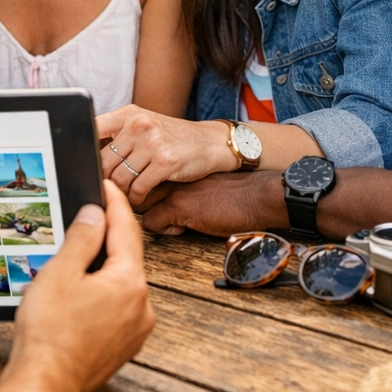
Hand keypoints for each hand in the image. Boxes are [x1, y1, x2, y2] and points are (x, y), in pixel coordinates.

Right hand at [8, 182, 154, 391]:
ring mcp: (134, 331)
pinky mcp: (122, 348)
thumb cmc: (50, 334)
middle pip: (126, 258)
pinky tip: (76, 298)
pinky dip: (100, 297)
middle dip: (106, 238)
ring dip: (101, 271)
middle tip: (84, 219)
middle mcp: (141, 307)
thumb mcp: (61, 273)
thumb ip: (82, 239)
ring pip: (120, 286)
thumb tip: (95, 215)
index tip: (106, 186)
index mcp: (129, 283)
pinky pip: (115, 310)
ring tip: (71, 263)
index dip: (114, 203)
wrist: (46, 385)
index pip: (126, 230)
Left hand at [96, 104, 234, 204]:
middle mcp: (139, 124)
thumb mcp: (145, 126)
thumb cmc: (174, 138)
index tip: (82, 166)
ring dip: (121, 193)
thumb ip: (119, 135)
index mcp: (129, 114)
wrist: (210, 142)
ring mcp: (153, 142)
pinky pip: (138, 188)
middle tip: (109, 189)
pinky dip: (136, 198)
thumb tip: (86, 156)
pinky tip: (140, 197)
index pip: (92, 129)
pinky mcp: (166, 161)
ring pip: (119, 178)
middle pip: (102, 162)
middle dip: (104, 180)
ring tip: (127, 194)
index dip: (83, 152)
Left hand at [138, 172, 287, 236]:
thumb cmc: (235, 191)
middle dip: (138, 201)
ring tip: (169, 221)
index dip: (143, 186)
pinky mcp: (178, 206)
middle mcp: (170, 170)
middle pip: (134, 184)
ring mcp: (172, 187)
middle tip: (154, 213)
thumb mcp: (203, 181)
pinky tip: (181, 228)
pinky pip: (149, 223)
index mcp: (176, 161)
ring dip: (148, 215)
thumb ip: (183, 183)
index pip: (142, 168)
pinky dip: (162, 230)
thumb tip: (166, 198)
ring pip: (137, 203)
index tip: (151, 198)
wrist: (256, 196)